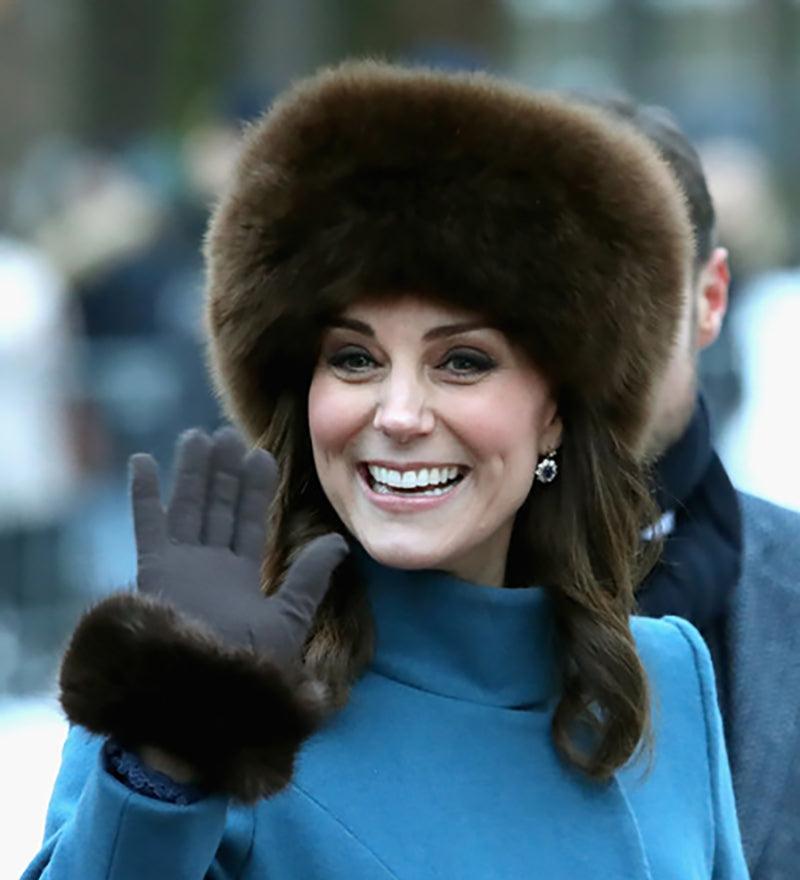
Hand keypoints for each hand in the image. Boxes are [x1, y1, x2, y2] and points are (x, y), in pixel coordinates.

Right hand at [130, 427, 347, 663]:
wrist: (204, 700)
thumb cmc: (248, 670)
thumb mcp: (289, 617)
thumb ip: (309, 577)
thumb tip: (341, 542)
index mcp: (241, 577)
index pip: (249, 521)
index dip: (255, 488)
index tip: (260, 454)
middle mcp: (209, 567)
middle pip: (217, 508)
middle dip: (223, 472)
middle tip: (227, 433)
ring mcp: (179, 568)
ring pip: (187, 508)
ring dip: (192, 473)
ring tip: (198, 436)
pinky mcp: (153, 574)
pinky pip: (147, 526)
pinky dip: (145, 494)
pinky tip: (145, 461)